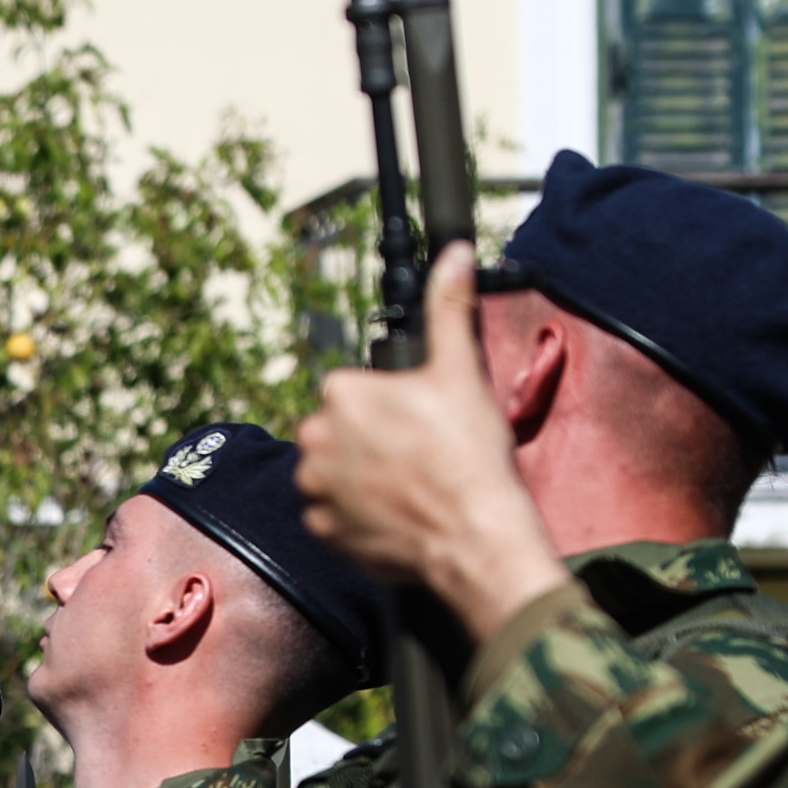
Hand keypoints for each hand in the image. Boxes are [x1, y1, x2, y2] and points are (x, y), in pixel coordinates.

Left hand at [295, 247, 569, 636]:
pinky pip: (333, 513)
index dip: (388, 404)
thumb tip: (454, 255)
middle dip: (370, 438)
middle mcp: (314, 439)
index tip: (417, 419)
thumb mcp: (461, 370)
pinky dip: (357, 513)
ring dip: (360, 475)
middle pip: (339, 430)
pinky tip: (394, 511)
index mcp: (340, 395)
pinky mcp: (322, 530)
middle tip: (417, 452)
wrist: (473, 532)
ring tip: (408, 483)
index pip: (353, 390)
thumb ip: (449, 308)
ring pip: (334, 471)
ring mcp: (315, 488)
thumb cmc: (468, 453)